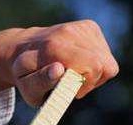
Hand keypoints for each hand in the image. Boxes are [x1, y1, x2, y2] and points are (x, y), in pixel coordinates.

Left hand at [0, 20, 118, 105]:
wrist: (24, 49)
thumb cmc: (27, 75)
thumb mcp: (27, 87)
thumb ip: (41, 81)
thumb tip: (58, 69)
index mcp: (55, 47)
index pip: (93, 67)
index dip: (85, 85)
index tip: (69, 90)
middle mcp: (69, 32)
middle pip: (105, 66)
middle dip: (91, 82)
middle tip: (71, 84)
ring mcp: (82, 27)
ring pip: (109, 64)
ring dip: (94, 76)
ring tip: (74, 75)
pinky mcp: (90, 27)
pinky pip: (107, 56)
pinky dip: (97, 66)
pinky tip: (80, 65)